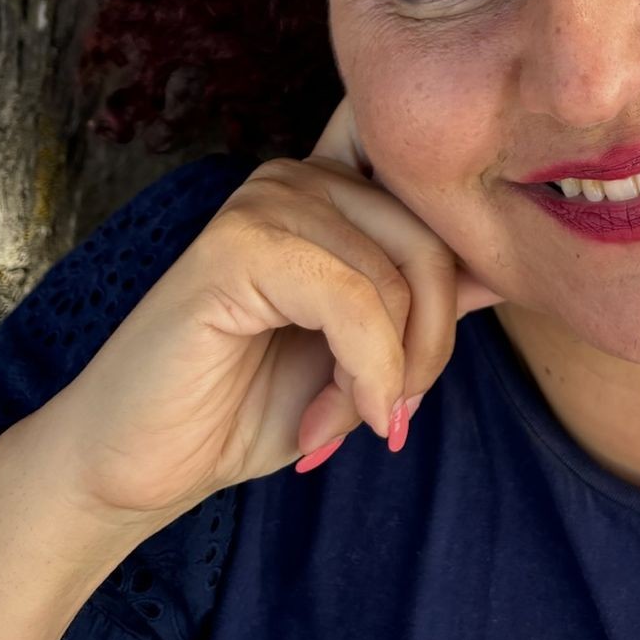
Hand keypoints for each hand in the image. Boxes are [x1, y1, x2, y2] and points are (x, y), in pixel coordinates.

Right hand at [41, 96, 505, 528]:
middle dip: (431, 346)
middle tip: (389, 415)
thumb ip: (423, 301)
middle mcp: (301, 173)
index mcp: (332, 185)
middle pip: (435, 241)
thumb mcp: (366, 351)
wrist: (138, 466)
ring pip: (400, 276)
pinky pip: (355, 303)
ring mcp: (267, 199)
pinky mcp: (239, 245)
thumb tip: (502, 268)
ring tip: (345, 419)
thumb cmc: (247, 405)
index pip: (434, 186)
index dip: (465, 256)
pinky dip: (364, 375)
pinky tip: (330, 423)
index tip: (445, 347)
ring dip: (390, 373)